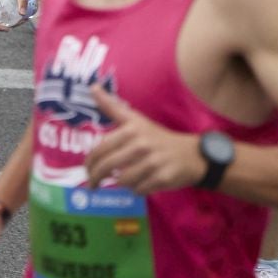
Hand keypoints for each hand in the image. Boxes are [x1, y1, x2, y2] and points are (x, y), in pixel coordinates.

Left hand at [82, 86, 202, 194]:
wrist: (190, 154)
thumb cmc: (157, 137)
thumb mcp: (135, 119)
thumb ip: (112, 106)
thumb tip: (92, 86)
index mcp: (132, 129)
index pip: (101, 149)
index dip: (90, 162)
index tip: (87, 170)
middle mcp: (141, 144)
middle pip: (108, 167)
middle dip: (97, 178)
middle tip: (94, 184)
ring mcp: (153, 162)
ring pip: (122, 181)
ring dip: (121, 183)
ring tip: (125, 178)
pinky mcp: (162, 178)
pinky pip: (138, 190)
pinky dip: (137, 189)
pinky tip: (142, 182)